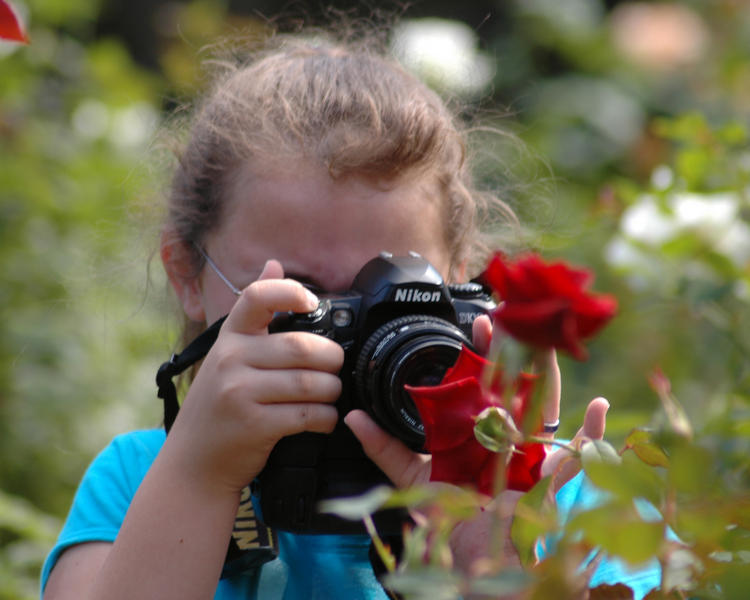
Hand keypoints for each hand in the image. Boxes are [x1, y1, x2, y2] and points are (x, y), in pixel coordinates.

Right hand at [165, 260, 343, 493]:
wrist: (193, 464)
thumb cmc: (218, 405)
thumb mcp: (228, 354)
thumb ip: (253, 314)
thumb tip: (273, 264)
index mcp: (228, 338)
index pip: (257, 298)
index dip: (290, 292)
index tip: (311, 303)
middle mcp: (230, 360)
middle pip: (301, 347)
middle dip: (331, 358)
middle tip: (336, 366)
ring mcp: (239, 393)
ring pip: (309, 383)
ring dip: (332, 390)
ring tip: (331, 394)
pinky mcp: (253, 425)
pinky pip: (307, 415)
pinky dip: (325, 418)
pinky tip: (323, 419)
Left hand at [346, 313, 609, 578]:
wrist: (472, 563)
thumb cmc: (448, 521)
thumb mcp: (414, 479)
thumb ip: (385, 449)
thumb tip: (351, 417)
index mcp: (480, 432)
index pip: (486, 384)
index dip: (485, 354)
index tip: (480, 324)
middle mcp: (509, 437)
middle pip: (517, 385)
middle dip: (516, 352)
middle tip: (511, 318)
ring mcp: (534, 454)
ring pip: (548, 406)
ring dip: (549, 373)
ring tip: (549, 339)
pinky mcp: (553, 481)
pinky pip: (580, 455)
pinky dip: (593, 433)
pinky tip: (598, 405)